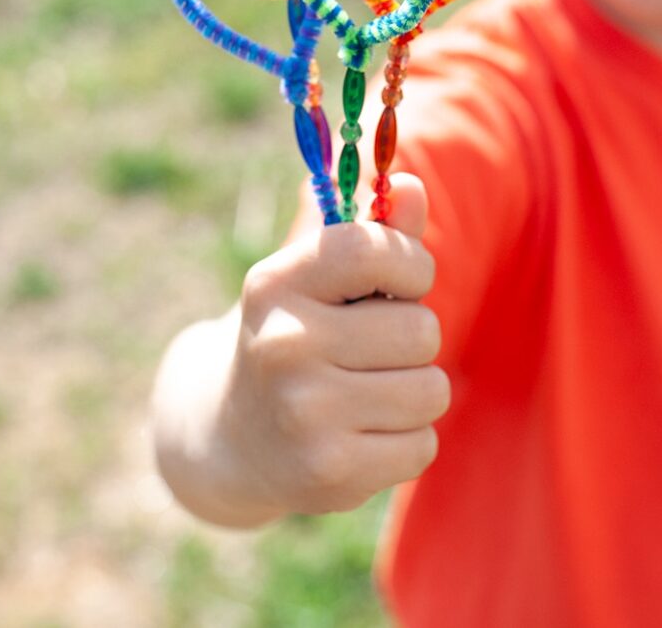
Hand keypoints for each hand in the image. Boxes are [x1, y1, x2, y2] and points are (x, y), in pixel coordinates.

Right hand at [218, 172, 449, 518]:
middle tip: (373, 349)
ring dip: (415, 390)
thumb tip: (414, 186)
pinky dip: (406, 440)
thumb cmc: (297, 334)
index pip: (374, 250)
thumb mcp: (317, 278)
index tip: (402, 280)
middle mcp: (284, 344)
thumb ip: (372, 233)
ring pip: (430, 390)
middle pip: (419, 330)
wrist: (231, 434)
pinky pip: (423, 445)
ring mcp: (304, 413)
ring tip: (369, 390)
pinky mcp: (328, 473)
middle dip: (413, 338)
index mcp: (277, 284)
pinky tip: (363, 433)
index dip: (410, 264)